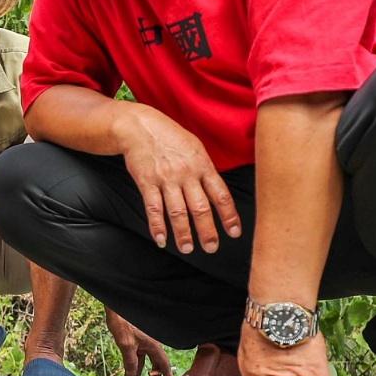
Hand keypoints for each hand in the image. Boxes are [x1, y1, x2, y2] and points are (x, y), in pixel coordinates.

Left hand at [106, 310, 173, 375]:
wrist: (115, 309)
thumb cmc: (122, 323)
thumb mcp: (126, 345)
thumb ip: (130, 362)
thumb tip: (132, 375)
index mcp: (152, 345)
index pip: (163, 362)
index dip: (166, 373)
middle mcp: (149, 344)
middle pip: (154, 363)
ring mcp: (141, 342)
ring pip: (142, 361)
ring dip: (138, 373)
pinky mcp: (132, 341)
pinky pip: (135, 356)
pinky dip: (132, 365)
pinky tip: (127, 374)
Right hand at [113, 105, 242, 254]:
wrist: (140, 126)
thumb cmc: (171, 138)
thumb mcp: (195, 148)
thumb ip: (206, 171)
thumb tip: (218, 194)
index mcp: (202, 165)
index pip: (221, 195)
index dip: (229, 216)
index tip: (235, 233)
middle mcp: (186, 173)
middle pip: (200, 207)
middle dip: (207, 231)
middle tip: (212, 248)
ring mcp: (166, 178)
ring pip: (177, 212)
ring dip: (183, 234)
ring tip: (188, 249)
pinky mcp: (147, 182)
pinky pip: (153, 208)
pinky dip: (157, 227)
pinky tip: (161, 240)